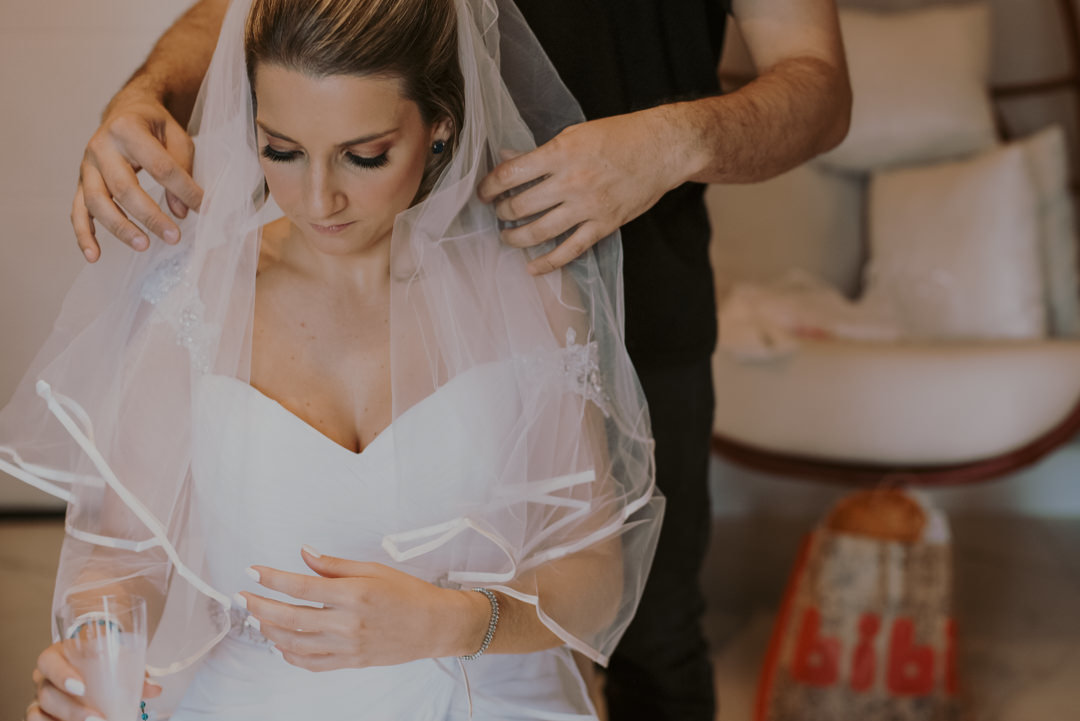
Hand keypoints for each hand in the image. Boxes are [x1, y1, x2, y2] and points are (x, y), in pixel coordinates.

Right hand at [27, 641, 160, 720]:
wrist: (94, 660)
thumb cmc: (101, 659)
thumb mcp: (116, 659)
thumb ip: (134, 671)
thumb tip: (155, 689)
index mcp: (59, 654)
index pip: (49, 661)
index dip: (62, 674)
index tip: (82, 686)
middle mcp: (45, 676)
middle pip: (48, 693)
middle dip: (72, 709)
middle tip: (97, 718)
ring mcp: (41, 696)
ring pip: (41, 710)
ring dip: (66, 719)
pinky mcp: (41, 712)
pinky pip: (37, 720)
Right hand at [74, 86, 202, 261]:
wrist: (125, 110)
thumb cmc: (155, 125)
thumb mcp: (176, 136)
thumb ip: (182, 169)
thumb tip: (181, 211)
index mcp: (127, 129)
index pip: (159, 166)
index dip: (183, 189)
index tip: (202, 207)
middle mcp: (101, 146)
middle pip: (123, 187)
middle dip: (149, 215)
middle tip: (173, 237)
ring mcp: (87, 165)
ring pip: (97, 201)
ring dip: (119, 227)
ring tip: (143, 246)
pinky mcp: (82, 182)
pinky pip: (78, 210)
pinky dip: (83, 234)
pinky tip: (93, 256)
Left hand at [238, 547, 487, 670]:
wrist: (436, 626)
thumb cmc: (409, 594)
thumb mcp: (374, 569)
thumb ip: (335, 565)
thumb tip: (304, 553)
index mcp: (355, 594)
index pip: (302, 585)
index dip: (272, 578)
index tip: (252, 571)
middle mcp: (348, 623)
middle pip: (290, 618)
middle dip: (260, 606)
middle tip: (242, 597)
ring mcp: (348, 647)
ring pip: (295, 643)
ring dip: (270, 631)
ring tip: (258, 618)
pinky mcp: (350, 663)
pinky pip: (311, 663)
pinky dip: (290, 655)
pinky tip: (281, 644)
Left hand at [476, 108, 689, 274]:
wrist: (663, 149)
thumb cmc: (621, 135)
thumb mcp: (576, 133)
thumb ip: (543, 151)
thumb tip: (508, 159)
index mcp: (561, 152)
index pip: (511, 174)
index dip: (490, 185)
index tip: (484, 191)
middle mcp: (572, 181)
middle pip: (520, 205)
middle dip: (501, 212)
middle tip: (498, 212)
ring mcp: (588, 206)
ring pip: (539, 231)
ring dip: (516, 237)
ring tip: (507, 236)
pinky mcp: (603, 225)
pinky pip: (570, 250)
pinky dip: (548, 262)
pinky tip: (532, 268)